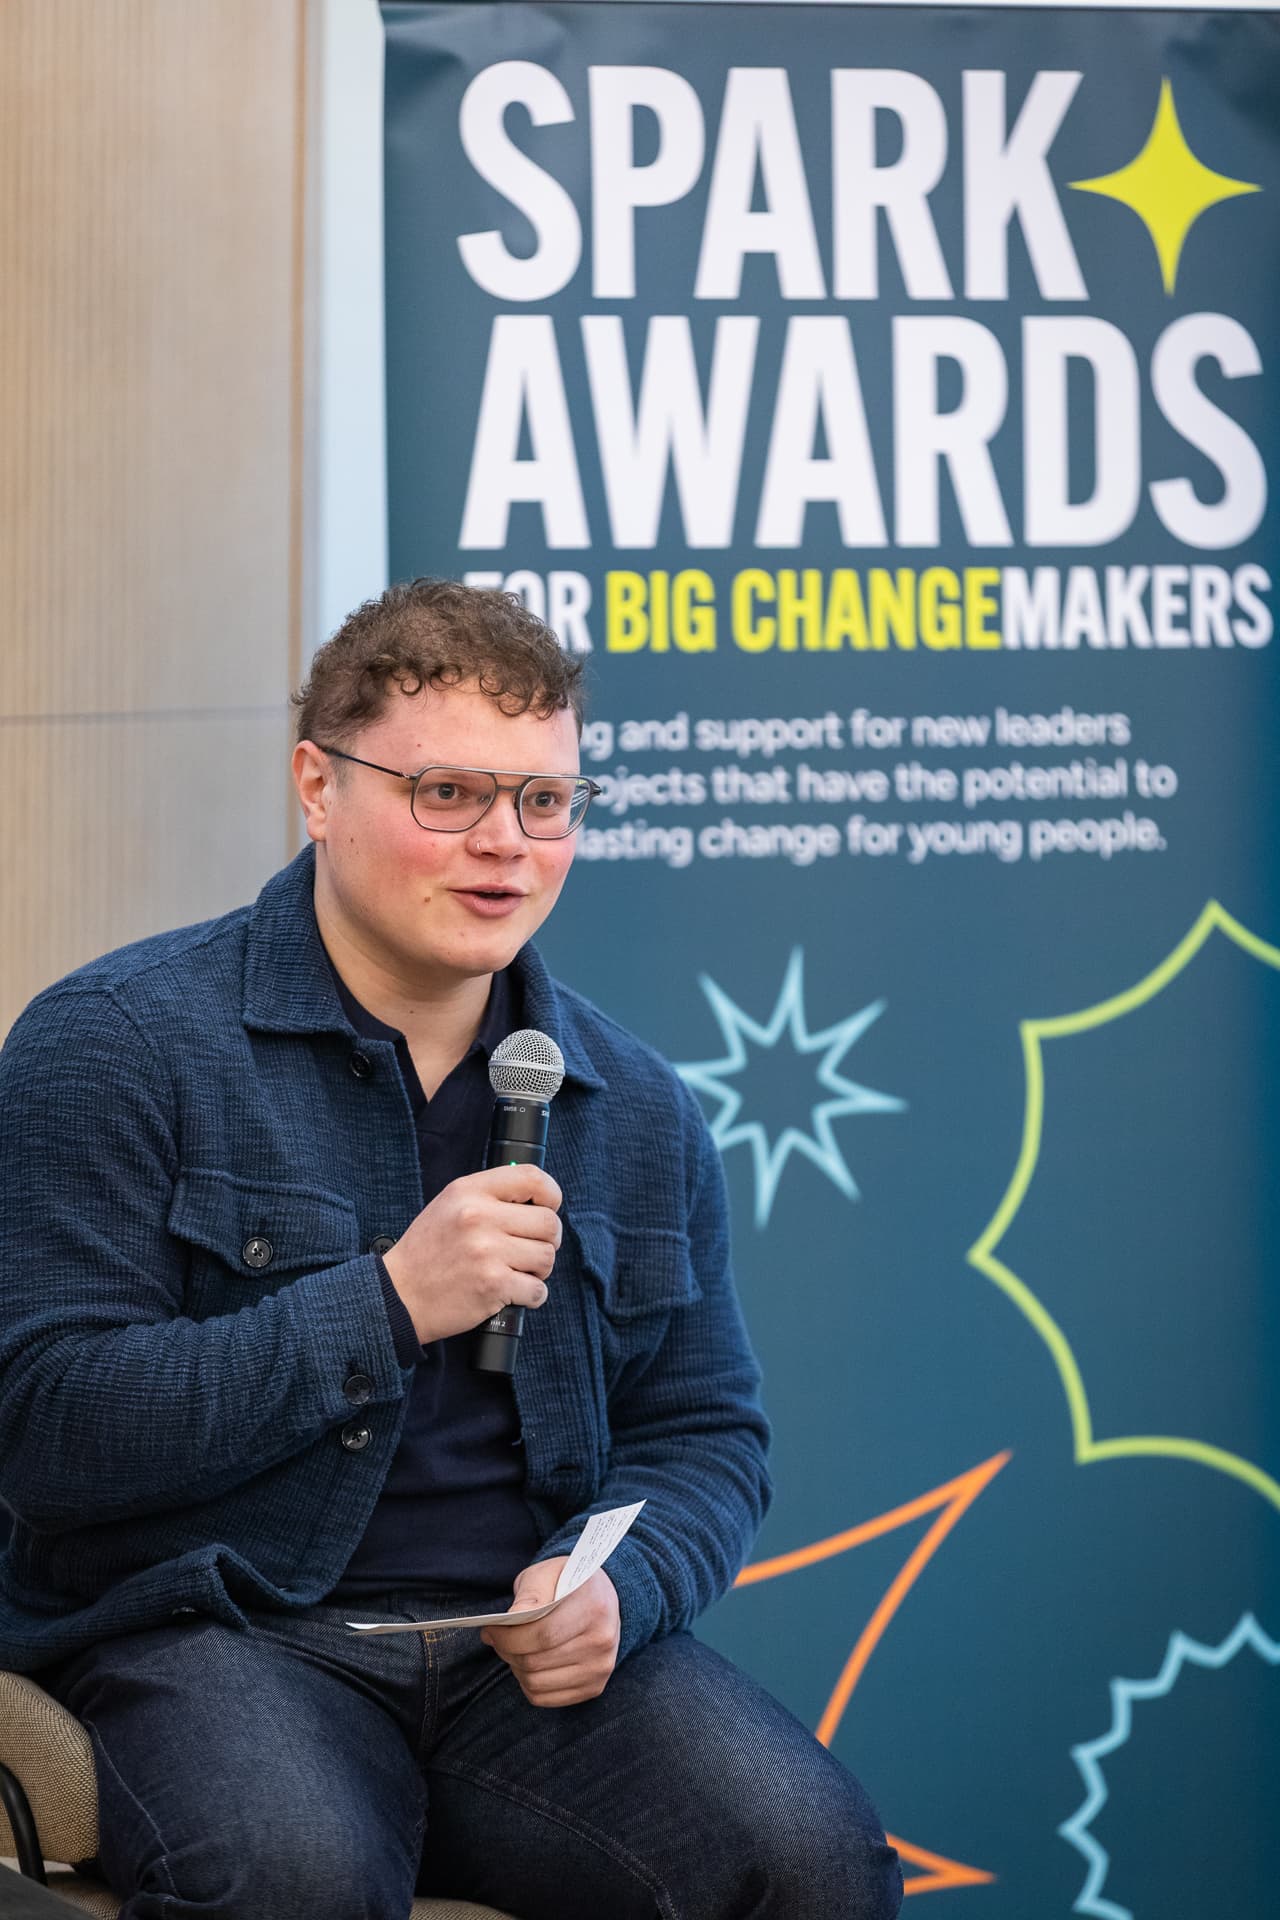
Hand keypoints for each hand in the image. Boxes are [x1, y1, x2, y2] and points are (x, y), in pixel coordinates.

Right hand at [380, 1165, 561, 1344]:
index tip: (549, 1208)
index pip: (532, 1178)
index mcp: (469, 1191)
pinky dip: (532, 1295)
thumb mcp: (449, 1206)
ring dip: (539, 1269)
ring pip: (547, 1256)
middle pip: (548, 1222)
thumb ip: (488, 1196)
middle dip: (547, 1240)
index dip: (551, 1195)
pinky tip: (513, 1293)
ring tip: (517, 1272)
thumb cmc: (427, 1252)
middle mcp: (479, 1217)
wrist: (398, 1295)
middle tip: (530, 1250)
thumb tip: (535, 1197)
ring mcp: (487, 1251)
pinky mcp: (493, 1285)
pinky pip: (538, 1289)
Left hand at [481, 1560, 620, 1706]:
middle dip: (506, 1651)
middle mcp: (602, 1642)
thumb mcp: (546, 1573)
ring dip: (515, 1668)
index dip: (508, 1637)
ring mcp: (600, 1669)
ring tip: (512, 1648)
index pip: (542, 1635)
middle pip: (536, 1661)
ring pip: (536, 1683)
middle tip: (496, 1637)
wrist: (601, 1597)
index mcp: (594, 1607)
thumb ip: (529, 1594)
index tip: (489, 1630)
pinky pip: (545, 1698)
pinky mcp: (593, 1687)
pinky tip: (527, 1662)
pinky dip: (527, 1683)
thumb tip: (509, 1620)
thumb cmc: (566, 1582)